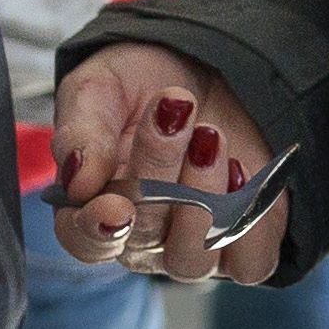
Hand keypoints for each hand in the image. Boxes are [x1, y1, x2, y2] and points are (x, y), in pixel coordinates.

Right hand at [49, 45, 283, 283]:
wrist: (206, 65)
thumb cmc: (140, 83)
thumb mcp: (98, 87)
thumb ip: (81, 132)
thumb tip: (78, 180)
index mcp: (94, 206)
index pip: (85, 242)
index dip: (97, 231)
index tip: (115, 205)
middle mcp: (141, 237)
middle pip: (144, 236)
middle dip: (159, 172)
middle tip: (175, 114)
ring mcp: (192, 244)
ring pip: (193, 259)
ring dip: (204, 196)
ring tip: (210, 137)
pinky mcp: (244, 241)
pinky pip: (250, 262)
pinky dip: (251, 223)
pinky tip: (243, 170)